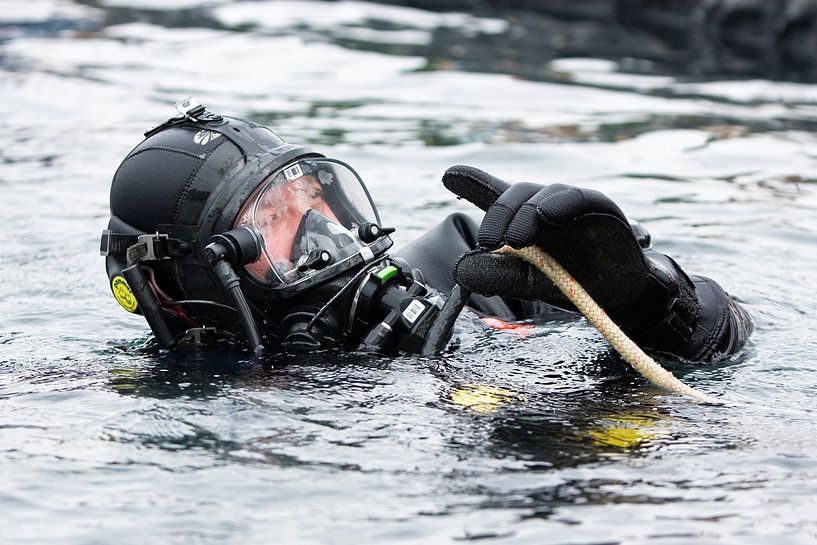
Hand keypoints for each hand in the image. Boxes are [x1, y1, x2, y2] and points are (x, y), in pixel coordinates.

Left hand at [443, 165, 650, 314]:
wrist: (619, 296)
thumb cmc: (571, 282)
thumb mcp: (529, 283)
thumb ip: (497, 274)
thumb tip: (460, 270)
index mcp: (523, 221)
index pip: (495, 196)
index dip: (472, 182)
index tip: (447, 174)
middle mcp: (543, 207)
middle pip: (515, 195)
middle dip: (498, 214)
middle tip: (488, 241)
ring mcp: (569, 204)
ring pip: (542, 194)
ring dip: (524, 212)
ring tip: (513, 238)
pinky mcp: (598, 206)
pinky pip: (577, 198)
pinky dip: (559, 204)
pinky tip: (545, 214)